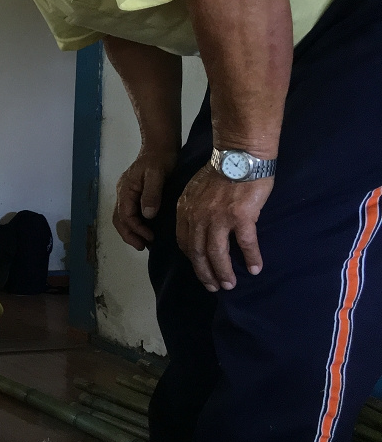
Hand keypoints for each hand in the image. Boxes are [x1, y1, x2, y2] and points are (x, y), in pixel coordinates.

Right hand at [113, 147, 176, 249]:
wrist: (160, 146)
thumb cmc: (160, 159)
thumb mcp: (157, 175)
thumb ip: (152, 194)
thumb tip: (148, 215)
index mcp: (126, 189)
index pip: (125, 215)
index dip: (136, 229)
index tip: (150, 237)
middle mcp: (123, 193)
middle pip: (119, 219)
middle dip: (129, 235)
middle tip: (142, 247)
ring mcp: (127, 194)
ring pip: (123, 218)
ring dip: (131, 232)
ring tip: (144, 243)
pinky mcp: (135, 195)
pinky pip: (130, 213)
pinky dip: (136, 225)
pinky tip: (146, 231)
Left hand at [177, 166, 272, 291]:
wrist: (240, 154)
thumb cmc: (221, 170)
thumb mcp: (196, 190)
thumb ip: (194, 209)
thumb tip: (199, 226)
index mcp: (186, 210)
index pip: (185, 242)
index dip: (193, 259)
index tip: (200, 269)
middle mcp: (198, 217)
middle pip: (198, 252)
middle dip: (205, 273)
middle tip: (213, 287)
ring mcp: (218, 218)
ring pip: (218, 253)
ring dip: (224, 272)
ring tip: (230, 285)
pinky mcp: (241, 217)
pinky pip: (246, 244)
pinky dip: (251, 258)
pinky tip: (256, 268)